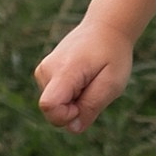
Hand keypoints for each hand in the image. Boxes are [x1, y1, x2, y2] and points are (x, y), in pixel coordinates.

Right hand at [34, 17, 134, 135]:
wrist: (106, 27)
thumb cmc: (112, 54)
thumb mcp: (112, 83)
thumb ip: (92, 106)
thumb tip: (73, 128)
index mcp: (63, 70)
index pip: (49, 106)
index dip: (66, 116)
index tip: (84, 104)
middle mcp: (47, 70)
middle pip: (53, 110)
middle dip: (74, 109)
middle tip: (94, 87)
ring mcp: (43, 70)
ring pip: (55, 105)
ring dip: (74, 101)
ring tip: (89, 79)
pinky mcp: (44, 72)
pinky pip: (56, 98)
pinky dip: (71, 95)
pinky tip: (83, 78)